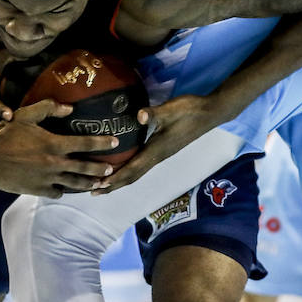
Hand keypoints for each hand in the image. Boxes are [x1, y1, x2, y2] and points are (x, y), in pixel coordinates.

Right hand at [0, 99, 118, 196]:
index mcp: (53, 143)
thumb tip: (70, 108)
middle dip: (101, 169)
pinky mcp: (37, 190)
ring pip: (74, 184)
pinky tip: (69, 188)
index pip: (85, 144)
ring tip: (99, 183)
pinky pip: (57, 192)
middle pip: (84, 168)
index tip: (116, 142)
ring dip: (89, 183)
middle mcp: (53, 163)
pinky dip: (64, 190)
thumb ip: (48, 108)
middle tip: (111, 169)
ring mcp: (46, 179)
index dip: (102, 143)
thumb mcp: (25, 115)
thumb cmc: (4, 132)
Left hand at [95, 94, 219, 192]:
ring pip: (137, 172)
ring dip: (120, 180)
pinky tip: (122, 165)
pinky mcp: (163, 148)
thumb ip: (154, 114)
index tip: (98, 186)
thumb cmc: (188, 111)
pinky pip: (142, 164)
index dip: (115, 179)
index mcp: (157, 150)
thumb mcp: (170, 110)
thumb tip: (140, 115)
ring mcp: (161, 153)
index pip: (132, 170)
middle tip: (92, 191)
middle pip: (132, 176)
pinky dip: (129, 169)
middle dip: (113, 185)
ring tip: (102, 184)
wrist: (209, 112)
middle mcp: (157, 156)